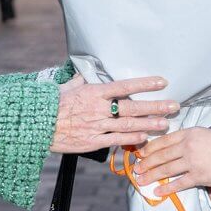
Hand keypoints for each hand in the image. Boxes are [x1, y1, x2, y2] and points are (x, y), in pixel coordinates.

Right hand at [51, 75, 175, 153]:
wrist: (36, 125)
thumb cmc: (53, 104)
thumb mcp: (69, 86)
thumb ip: (83, 79)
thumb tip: (89, 68)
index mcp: (94, 92)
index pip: (125, 86)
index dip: (144, 84)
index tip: (162, 82)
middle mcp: (98, 108)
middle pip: (133, 107)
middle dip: (156, 106)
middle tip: (174, 105)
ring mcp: (96, 126)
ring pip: (129, 125)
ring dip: (149, 124)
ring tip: (166, 123)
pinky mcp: (92, 141)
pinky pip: (116, 140)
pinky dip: (132, 140)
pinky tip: (145, 138)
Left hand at [133, 128, 210, 195]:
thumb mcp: (210, 135)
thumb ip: (194, 140)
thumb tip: (179, 149)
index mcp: (191, 132)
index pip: (165, 139)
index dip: (150, 147)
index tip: (141, 152)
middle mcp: (188, 144)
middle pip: (161, 154)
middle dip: (146, 162)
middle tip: (135, 168)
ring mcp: (192, 160)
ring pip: (165, 169)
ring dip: (151, 175)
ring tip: (140, 180)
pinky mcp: (199, 176)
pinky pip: (178, 183)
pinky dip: (166, 188)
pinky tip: (157, 192)